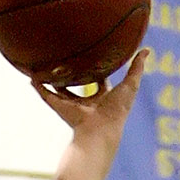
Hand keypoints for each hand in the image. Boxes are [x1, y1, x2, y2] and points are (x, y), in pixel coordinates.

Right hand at [33, 49, 147, 153]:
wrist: (100, 129)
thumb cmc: (118, 109)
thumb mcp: (130, 85)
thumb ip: (136, 68)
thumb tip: (147, 50)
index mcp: (104, 98)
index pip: (101, 82)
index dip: (98, 70)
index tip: (93, 56)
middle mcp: (87, 102)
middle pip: (78, 86)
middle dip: (73, 74)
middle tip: (67, 58)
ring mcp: (73, 106)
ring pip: (60, 91)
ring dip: (52, 80)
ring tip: (45, 65)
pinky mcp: (60, 108)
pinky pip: (47, 95)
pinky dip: (39, 87)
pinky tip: (31, 76)